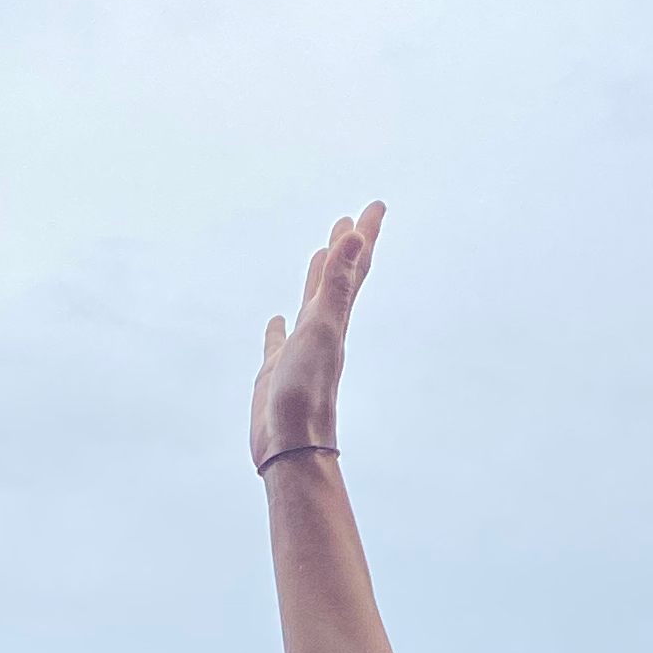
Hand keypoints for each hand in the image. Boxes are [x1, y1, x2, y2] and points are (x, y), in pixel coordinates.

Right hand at [252, 202, 383, 472]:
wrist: (291, 446)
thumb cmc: (306, 391)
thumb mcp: (322, 328)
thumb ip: (337, 282)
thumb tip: (356, 236)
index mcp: (334, 318)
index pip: (354, 267)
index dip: (365, 235)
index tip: (376, 206)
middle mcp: (322, 330)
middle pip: (338, 280)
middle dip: (345, 249)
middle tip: (349, 222)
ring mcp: (299, 350)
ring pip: (310, 304)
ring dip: (316, 279)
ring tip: (319, 255)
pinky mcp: (277, 371)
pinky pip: (279, 341)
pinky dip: (279, 327)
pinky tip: (277, 320)